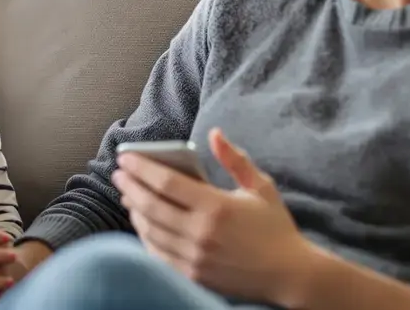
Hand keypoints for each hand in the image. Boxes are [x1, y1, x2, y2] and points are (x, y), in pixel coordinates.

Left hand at [111, 128, 315, 305]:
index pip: (166, 182)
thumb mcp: (261, 187)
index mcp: (216, 206)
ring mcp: (194, 257)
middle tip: (119, 173)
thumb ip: (235, 159)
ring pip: (150, 229)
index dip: (141, 168)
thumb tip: (214, 133)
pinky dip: (144, 236)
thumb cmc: (276, 228)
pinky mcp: (192, 274)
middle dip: (130, 186)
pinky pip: (157, 253)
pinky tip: (141, 223)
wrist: (290, 275)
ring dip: (134, 210)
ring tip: (127, 195)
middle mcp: (200, 232)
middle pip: (151, 205)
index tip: (126, 158)